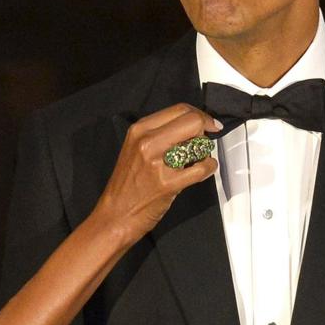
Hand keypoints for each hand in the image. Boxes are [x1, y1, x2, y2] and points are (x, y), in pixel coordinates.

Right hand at [90, 104, 218, 247]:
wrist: (116, 214)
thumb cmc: (127, 184)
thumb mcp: (136, 148)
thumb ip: (160, 133)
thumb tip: (191, 125)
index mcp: (139, 130)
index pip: (179, 109)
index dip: (199, 115)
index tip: (208, 124)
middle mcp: (147, 142)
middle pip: (192, 121)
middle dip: (204, 130)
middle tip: (204, 141)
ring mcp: (157, 163)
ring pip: (198, 143)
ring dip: (205, 151)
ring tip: (197, 159)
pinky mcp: (167, 184)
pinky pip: (201, 168)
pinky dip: (208, 168)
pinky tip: (202, 170)